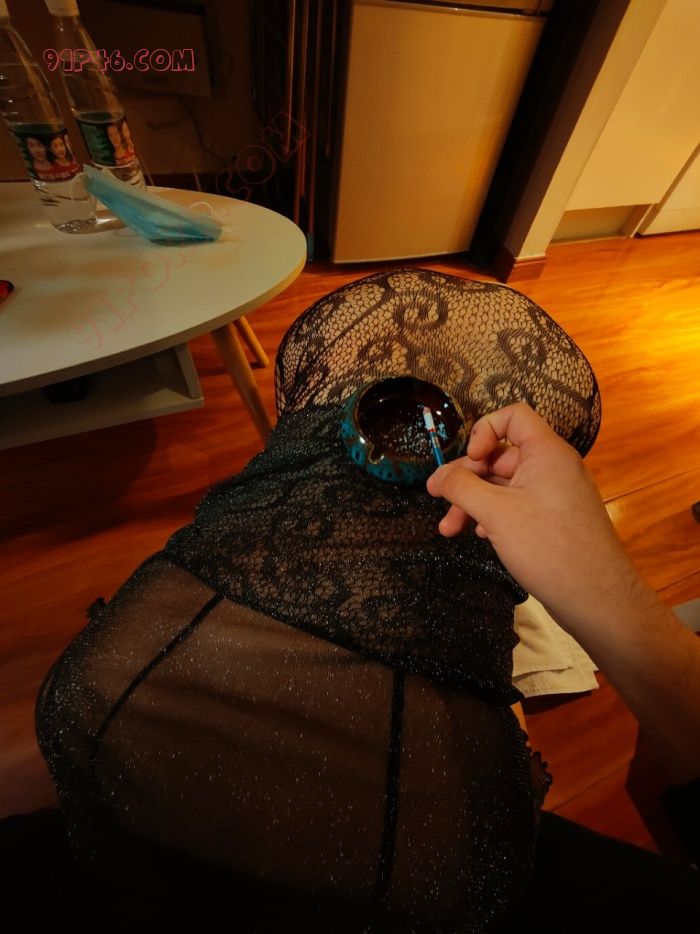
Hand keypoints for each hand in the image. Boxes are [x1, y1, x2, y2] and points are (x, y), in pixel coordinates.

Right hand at [426, 403, 638, 630]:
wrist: (596, 598)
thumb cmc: (548, 547)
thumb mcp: (496, 513)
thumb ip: (462, 487)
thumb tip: (438, 475)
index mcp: (546, 452)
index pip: (513, 417)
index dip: (485, 430)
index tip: (470, 459)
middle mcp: (552, 467)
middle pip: (500, 456)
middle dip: (466, 477)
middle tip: (435, 496)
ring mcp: (553, 495)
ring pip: (504, 486)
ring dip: (473, 502)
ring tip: (449, 529)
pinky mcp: (552, 520)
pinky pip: (516, 505)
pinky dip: (493, 516)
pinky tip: (480, 536)